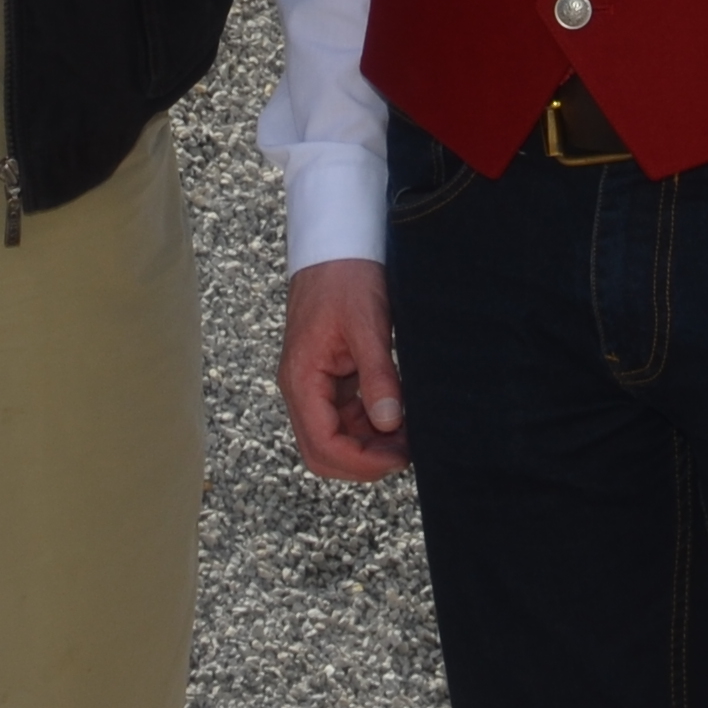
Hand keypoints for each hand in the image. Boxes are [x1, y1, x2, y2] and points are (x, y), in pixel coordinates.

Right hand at [280, 258, 409, 479]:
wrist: (335, 246)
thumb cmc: (345, 278)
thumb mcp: (368, 326)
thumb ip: (378, 376)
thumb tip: (389, 423)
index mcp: (301, 379)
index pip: (323, 445)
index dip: (361, 462)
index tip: (399, 458)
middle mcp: (301, 388)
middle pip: (323, 451)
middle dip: (362, 461)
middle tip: (404, 453)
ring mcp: (313, 385)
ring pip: (335, 437)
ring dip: (368, 445)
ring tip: (406, 434)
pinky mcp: (328, 378)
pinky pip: (344, 416)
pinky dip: (369, 425)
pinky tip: (395, 417)